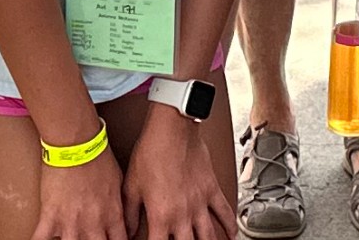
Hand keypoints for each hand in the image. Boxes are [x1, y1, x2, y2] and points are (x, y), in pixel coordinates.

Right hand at [37, 145, 130, 239]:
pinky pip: (40, 239)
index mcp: (112, 215)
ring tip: (68, 239)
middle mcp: (93, 223)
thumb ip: (118, 205)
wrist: (77, 143)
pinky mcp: (50, 215)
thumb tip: (121, 217)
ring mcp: (70, 222)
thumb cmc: (99, 157)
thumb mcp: (118, 182)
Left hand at [123, 112, 232, 239]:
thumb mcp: (132, 186)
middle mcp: (183, 213)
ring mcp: (200, 203)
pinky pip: (225, 212)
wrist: (172, 129)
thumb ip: (130, 214)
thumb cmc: (151, 152)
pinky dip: (230, 227)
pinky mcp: (212, 189)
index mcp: (161, 215)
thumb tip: (127, 230)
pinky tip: (231, 235)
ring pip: (209, 236)